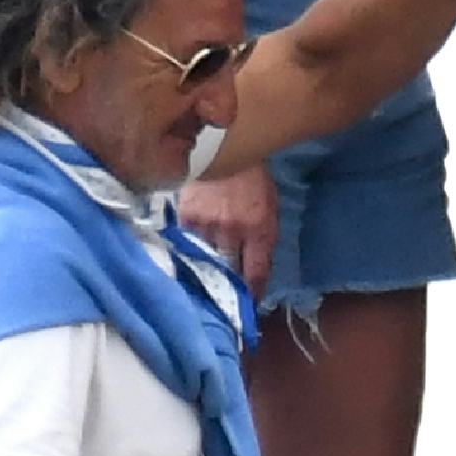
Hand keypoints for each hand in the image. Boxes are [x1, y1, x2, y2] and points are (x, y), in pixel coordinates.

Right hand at [179, 164, 278, 296]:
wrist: (226, 149)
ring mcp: (207, 224)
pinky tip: (187, 253)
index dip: (252, 293)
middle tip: (224, 300)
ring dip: (206, 268)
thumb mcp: (269, 210)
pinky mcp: (186, 217)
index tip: (248, 306)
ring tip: (202, 279)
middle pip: (228, 271)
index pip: (255, 272)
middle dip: (228, 286)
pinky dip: (189, 249)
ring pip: (205, 259)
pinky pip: (187, 243)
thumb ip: (263, 241)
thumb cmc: (252, 181)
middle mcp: (232, 230)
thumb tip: (257, 274)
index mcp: (258, 229)